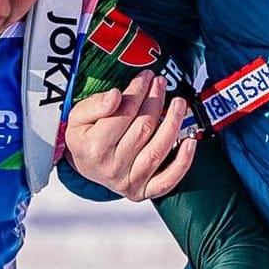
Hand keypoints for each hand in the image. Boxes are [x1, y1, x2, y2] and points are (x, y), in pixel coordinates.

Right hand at [64, 69, 196, 201]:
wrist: (87, 166)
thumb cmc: (85, 138)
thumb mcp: (78, 117)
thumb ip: (95, 104)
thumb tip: (116, 95)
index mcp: (92, 148)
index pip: (123, 114)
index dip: (138, 92)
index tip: (146, 77)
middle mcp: (111, 167)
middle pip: (143, 129)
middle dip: (155, 101)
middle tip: (161, 83)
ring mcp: (129, 182)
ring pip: (158, 150)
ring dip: (173, 123)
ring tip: (179, 103)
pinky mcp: (143, 191)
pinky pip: (168, 180)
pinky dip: (183, 161)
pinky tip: (190, 141)